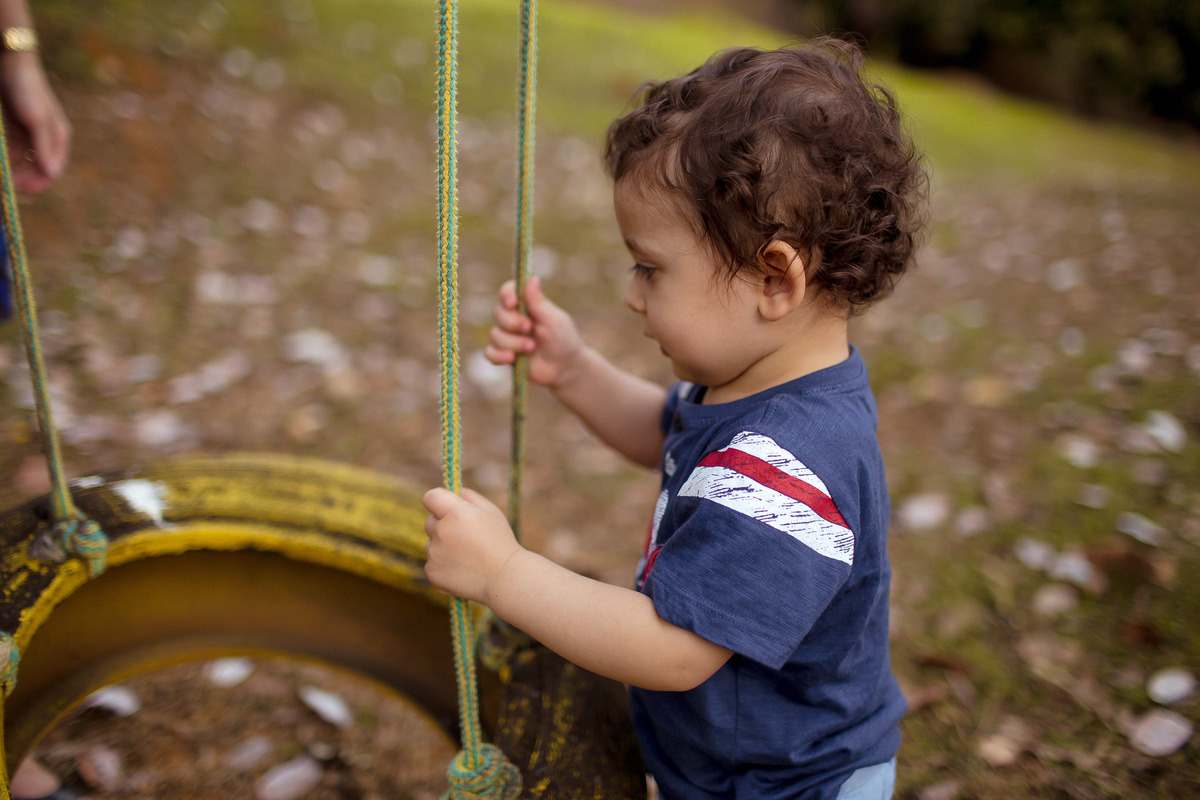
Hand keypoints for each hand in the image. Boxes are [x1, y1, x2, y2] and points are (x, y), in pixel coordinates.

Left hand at [0, 53, 70, 193]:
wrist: (10, 61)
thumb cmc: (27, 89)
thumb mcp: (36, 120)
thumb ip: (44, 147)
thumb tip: (52, 174)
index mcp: (58, 138)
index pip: (51, 170)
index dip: (37, 183)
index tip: (17, 190)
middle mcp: (46, 138)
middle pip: (36, 168)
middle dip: (22, 178)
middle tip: (5, 185)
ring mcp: (30, 132)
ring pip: (22, 160)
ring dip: (12, 169)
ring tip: (1, 174)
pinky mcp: (15, 126)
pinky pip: (11, 149)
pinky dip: (5, 157)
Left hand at [423, 487, 521, 603]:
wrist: (504, 577)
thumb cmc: (500, 541)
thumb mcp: (491, 511)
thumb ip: (469, 496)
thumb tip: (452, 492)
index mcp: (456, 513)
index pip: (431, 497)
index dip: (437, 500)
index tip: (444, 506)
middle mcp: (441, 532)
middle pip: (430, 522)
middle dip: (443, 525)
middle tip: (465, 536)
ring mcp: (435, 554)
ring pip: (431, 544)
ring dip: (443, 547)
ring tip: (467, 556)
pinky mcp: (432, 572)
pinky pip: (432, 563)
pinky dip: (443, 565)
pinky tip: (462, 569)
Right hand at [485, 276, 584, 389]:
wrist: (565, 368)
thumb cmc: (563, 340)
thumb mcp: (554, 320)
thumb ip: (540, 302)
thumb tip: (532, 279)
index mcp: (526, 305)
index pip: (508, 291)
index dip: (506, 295)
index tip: (513, 303)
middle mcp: (513, 318)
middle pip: (498, 313)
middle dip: (512, 322)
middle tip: (529, 329)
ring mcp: (507, 337)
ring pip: (495, 334)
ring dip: (513, 342)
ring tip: (531, 348)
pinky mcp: (503, 354)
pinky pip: (490, 353)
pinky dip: (499, 355)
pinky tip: (512, 358)